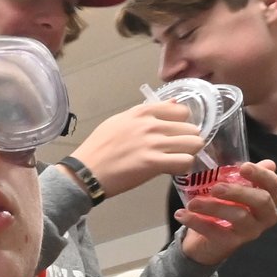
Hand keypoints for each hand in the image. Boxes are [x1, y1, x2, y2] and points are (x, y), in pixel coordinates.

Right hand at [67, 100, 212, 196]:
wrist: (83, 173)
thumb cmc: (98, 149)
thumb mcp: (119, 122)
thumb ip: (147, 113)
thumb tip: (175, 103)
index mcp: (142, 112)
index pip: (181, 111)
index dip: (181, 125)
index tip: (173, 136)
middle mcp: (150, 124)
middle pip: (191, 129)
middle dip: (186, 142)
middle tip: (173, 152)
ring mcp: (153, 143)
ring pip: (194, 144)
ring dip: (187, 154)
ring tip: (174, 161)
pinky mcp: (153, 163)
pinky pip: (185, 161)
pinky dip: (182, 168)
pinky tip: (171, 170)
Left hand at [175, 160, 276, 267]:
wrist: (205, 242)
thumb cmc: (224, 210)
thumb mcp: (233, 191)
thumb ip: (244, 177)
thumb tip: (266, 163)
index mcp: (270, 200)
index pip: (272, 184)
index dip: (260, 174)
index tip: (243, 166)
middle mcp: (265, 217)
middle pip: (261, 200)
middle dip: (238, 191)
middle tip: (216, 187)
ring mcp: (250, 232)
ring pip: (238, 216)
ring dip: (213, 207)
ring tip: (192, 203)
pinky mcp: (230, 244)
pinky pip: (215, 231)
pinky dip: (196, 222)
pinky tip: (181, 214)